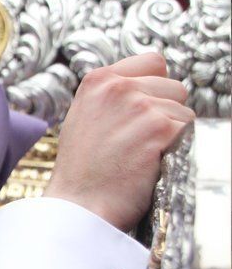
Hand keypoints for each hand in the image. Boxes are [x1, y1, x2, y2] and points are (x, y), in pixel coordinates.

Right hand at [45, 53, 193, 232]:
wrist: (79, 205)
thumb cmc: (81, 171)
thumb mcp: (84, 118)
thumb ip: (112, 98)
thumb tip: (147, 91)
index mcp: (98, 81)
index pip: (152, 62)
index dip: (154, 88)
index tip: (141, 114)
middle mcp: (119, 87)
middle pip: (174, 88)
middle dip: (164, 114)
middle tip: (137, 143)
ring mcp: (140, 107)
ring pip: (184, 112)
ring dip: (171, 136)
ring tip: (141, 156)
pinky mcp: (160, 129)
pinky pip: (190, 132)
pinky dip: (177, 151)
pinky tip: (150, 165)